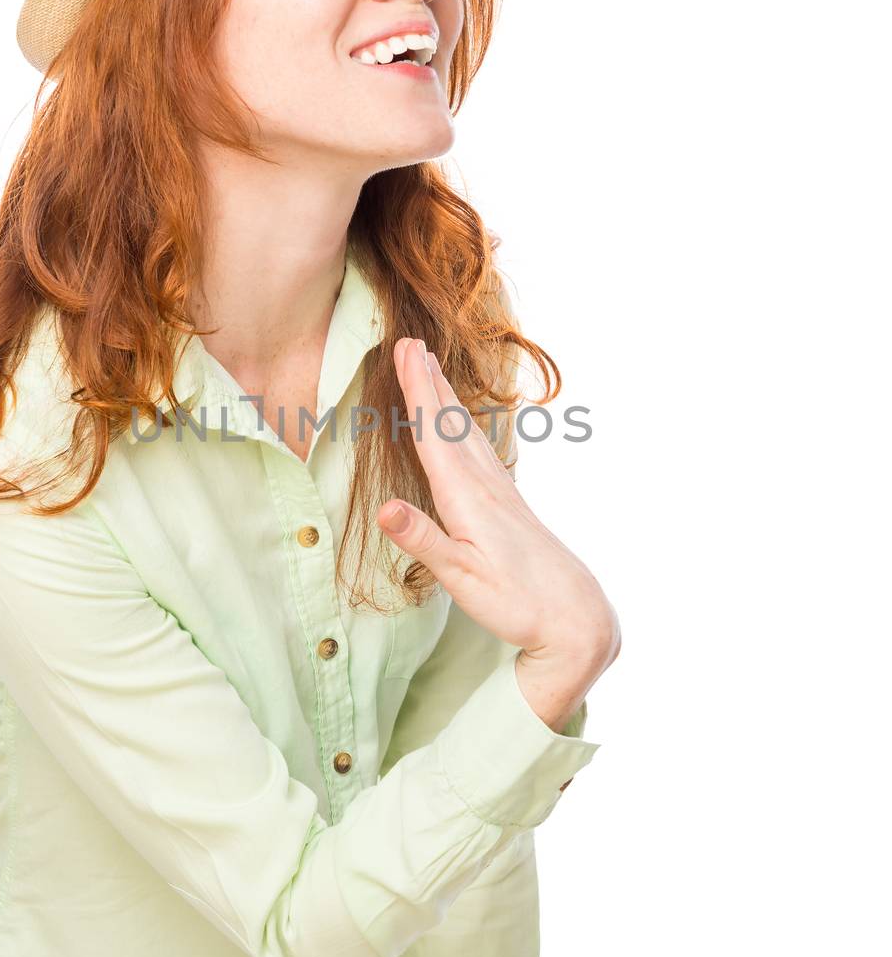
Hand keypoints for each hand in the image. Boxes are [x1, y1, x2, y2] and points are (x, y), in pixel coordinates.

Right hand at [377, 338, 620, 690]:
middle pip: (449, 422)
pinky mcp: (508, 504)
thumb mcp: (460, 578)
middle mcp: (484, 484)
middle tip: (411, 341)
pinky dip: (462, 427)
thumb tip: (384, 508)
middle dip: (428, 381)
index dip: (417, 389)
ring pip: (466, 433)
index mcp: (466, 496)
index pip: (432, 433)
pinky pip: (478, 450)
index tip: (405, 349)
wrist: (573, 614)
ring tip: (431, 369)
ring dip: (445, 399)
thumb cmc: (515, 601)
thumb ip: (422, 540)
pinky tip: (462, 428)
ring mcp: (499, 492)